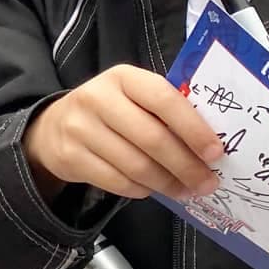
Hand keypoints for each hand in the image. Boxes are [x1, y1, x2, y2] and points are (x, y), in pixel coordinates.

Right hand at [24, 65, 224, 201]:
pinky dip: (141, 190)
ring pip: (136, 165)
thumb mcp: (133, 97)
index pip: (164, 99)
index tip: (216, 153)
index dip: (193, 128)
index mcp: (123, 77)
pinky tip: (152, 189)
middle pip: (152, 138)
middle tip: (207, 183)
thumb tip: (210, 146)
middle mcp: (97, 98)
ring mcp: (80, 128)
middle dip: (186, 166)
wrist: (53, 127)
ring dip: (168, 183)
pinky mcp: (70, 157)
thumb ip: (165, 111)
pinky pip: (117, 182)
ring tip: (186, 191)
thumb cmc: (110, 111)